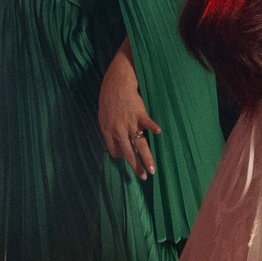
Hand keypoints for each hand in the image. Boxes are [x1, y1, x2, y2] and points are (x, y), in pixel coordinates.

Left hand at [98, 48, 160, 178]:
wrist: (116, 83)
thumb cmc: (109, 99)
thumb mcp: (103, 117)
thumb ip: (109, 130)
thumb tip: (115, 144)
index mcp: (108, 131)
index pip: (114, 152)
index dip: (121, 157)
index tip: (128, 159)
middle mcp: (118, 130)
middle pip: (128, 153)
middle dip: (136, 166)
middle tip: (143, 177)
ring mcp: (129, 122)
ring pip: (139, 144)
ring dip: (146, 157)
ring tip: (152, 169)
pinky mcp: (139, 113)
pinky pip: (147, 122)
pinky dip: (152, 127)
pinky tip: (158, 133)